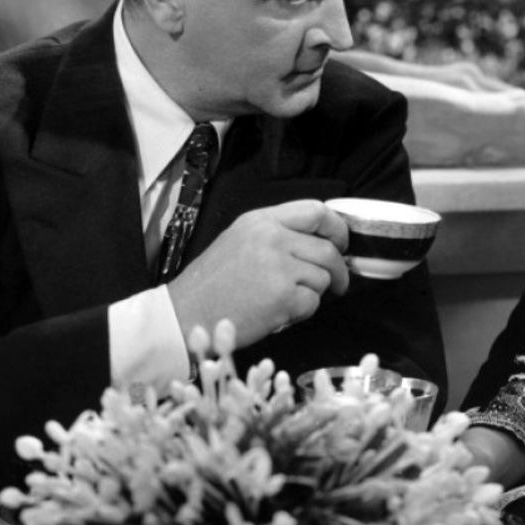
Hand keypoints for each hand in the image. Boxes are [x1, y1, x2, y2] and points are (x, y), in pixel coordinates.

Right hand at [166, 199, 349, 346]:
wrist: (184, 314)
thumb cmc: (212, 283)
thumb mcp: (240, 240)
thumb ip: (277, 234)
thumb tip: (321, 241)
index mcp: (261, 220)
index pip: (316, 211)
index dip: (337, 228)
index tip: (340, 244)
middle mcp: (272, 238)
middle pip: (328, 249)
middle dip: (338, 270)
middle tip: (338, 284)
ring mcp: (278, 267)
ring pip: (323, 278)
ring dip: (313, 294)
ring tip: (285, 300)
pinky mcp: (282, 297)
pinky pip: (313, 303)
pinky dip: (301, 313)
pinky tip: (278, 313)